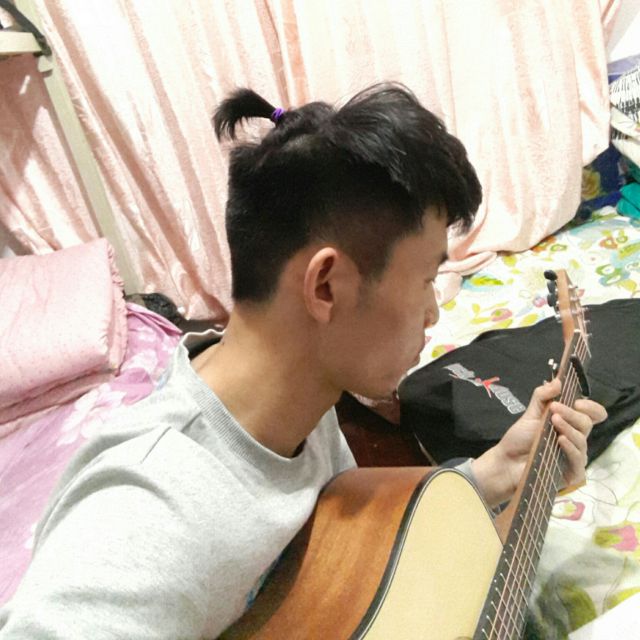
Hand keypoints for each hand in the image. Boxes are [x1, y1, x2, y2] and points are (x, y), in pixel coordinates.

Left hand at [471, 378, 606, 506]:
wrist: (506, 462)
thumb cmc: (520, 439)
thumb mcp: (530, 414)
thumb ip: (542, 396)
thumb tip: (558, 381)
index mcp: (570, 423)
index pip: (593, 414)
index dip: (591, 407)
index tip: (578, 402)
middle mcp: (575, 439)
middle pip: (587, 423)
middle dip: (571, 414)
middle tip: (554, 409)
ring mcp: (574, 456)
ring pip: (582, 440)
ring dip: (569, 428)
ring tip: (553, 421)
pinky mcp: (571, 472)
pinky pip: (578, 460)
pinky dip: (570, 448)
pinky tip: (560, 440)